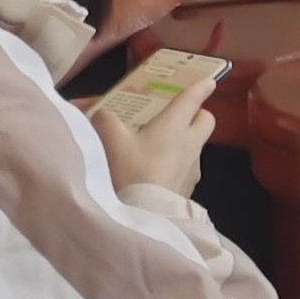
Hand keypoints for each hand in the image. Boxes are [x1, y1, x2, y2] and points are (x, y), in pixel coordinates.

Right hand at [94, 77, 217, 200]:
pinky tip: (158, 171)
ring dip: (185, 141)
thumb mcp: (111, 142)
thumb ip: (103, 120)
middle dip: (197, 114)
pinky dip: (178, 164)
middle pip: (205, 120)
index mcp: (175, 125)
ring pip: (197, 145)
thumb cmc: (132, 172)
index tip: (208, 81)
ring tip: (160, 146)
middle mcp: (190, 143)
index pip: (193, 99)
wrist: (146, 217)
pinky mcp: (189, 188)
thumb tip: (91, 108)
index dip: (201, 87)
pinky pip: (188, 167)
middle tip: (177, 116)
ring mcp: (193, 167)